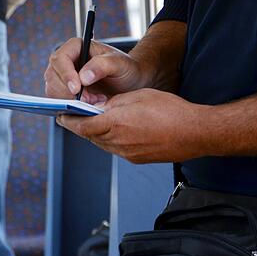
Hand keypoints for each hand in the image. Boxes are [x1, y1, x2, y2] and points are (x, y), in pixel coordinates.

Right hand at [44, 38, 154, 103]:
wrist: (130, 82)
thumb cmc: (126, 68)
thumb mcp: (120, 64)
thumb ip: (102, 66)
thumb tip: (82, 77)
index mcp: (76, 47)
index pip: (60, 59)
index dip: (65, 75)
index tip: (77, 89)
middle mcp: (66, 61)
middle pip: (52, 77)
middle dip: (67, 92)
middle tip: (89, 100)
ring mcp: (63, 77)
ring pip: (53, 90)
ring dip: (70, 101)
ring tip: (94, 100)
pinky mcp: (66, 92)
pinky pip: (60, 101)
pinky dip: (72, 107)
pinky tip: (91, 104)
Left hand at [56, 89, 209, 163]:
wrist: (195, 133)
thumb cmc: (171, 111)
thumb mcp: (138, 97)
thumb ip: (115, 103)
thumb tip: (102, 108)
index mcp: (115, 124)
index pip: (81, 125)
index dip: (68, 120)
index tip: (61, 114)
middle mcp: (118, 143)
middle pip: (90, 136)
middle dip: (82, 125)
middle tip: (77, 115)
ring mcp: (127, 154)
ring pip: (103, 143)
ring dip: (98, 132)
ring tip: (98, 121)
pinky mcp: (137, 159)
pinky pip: (117, 149)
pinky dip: (112, 139)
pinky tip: (120, 129)